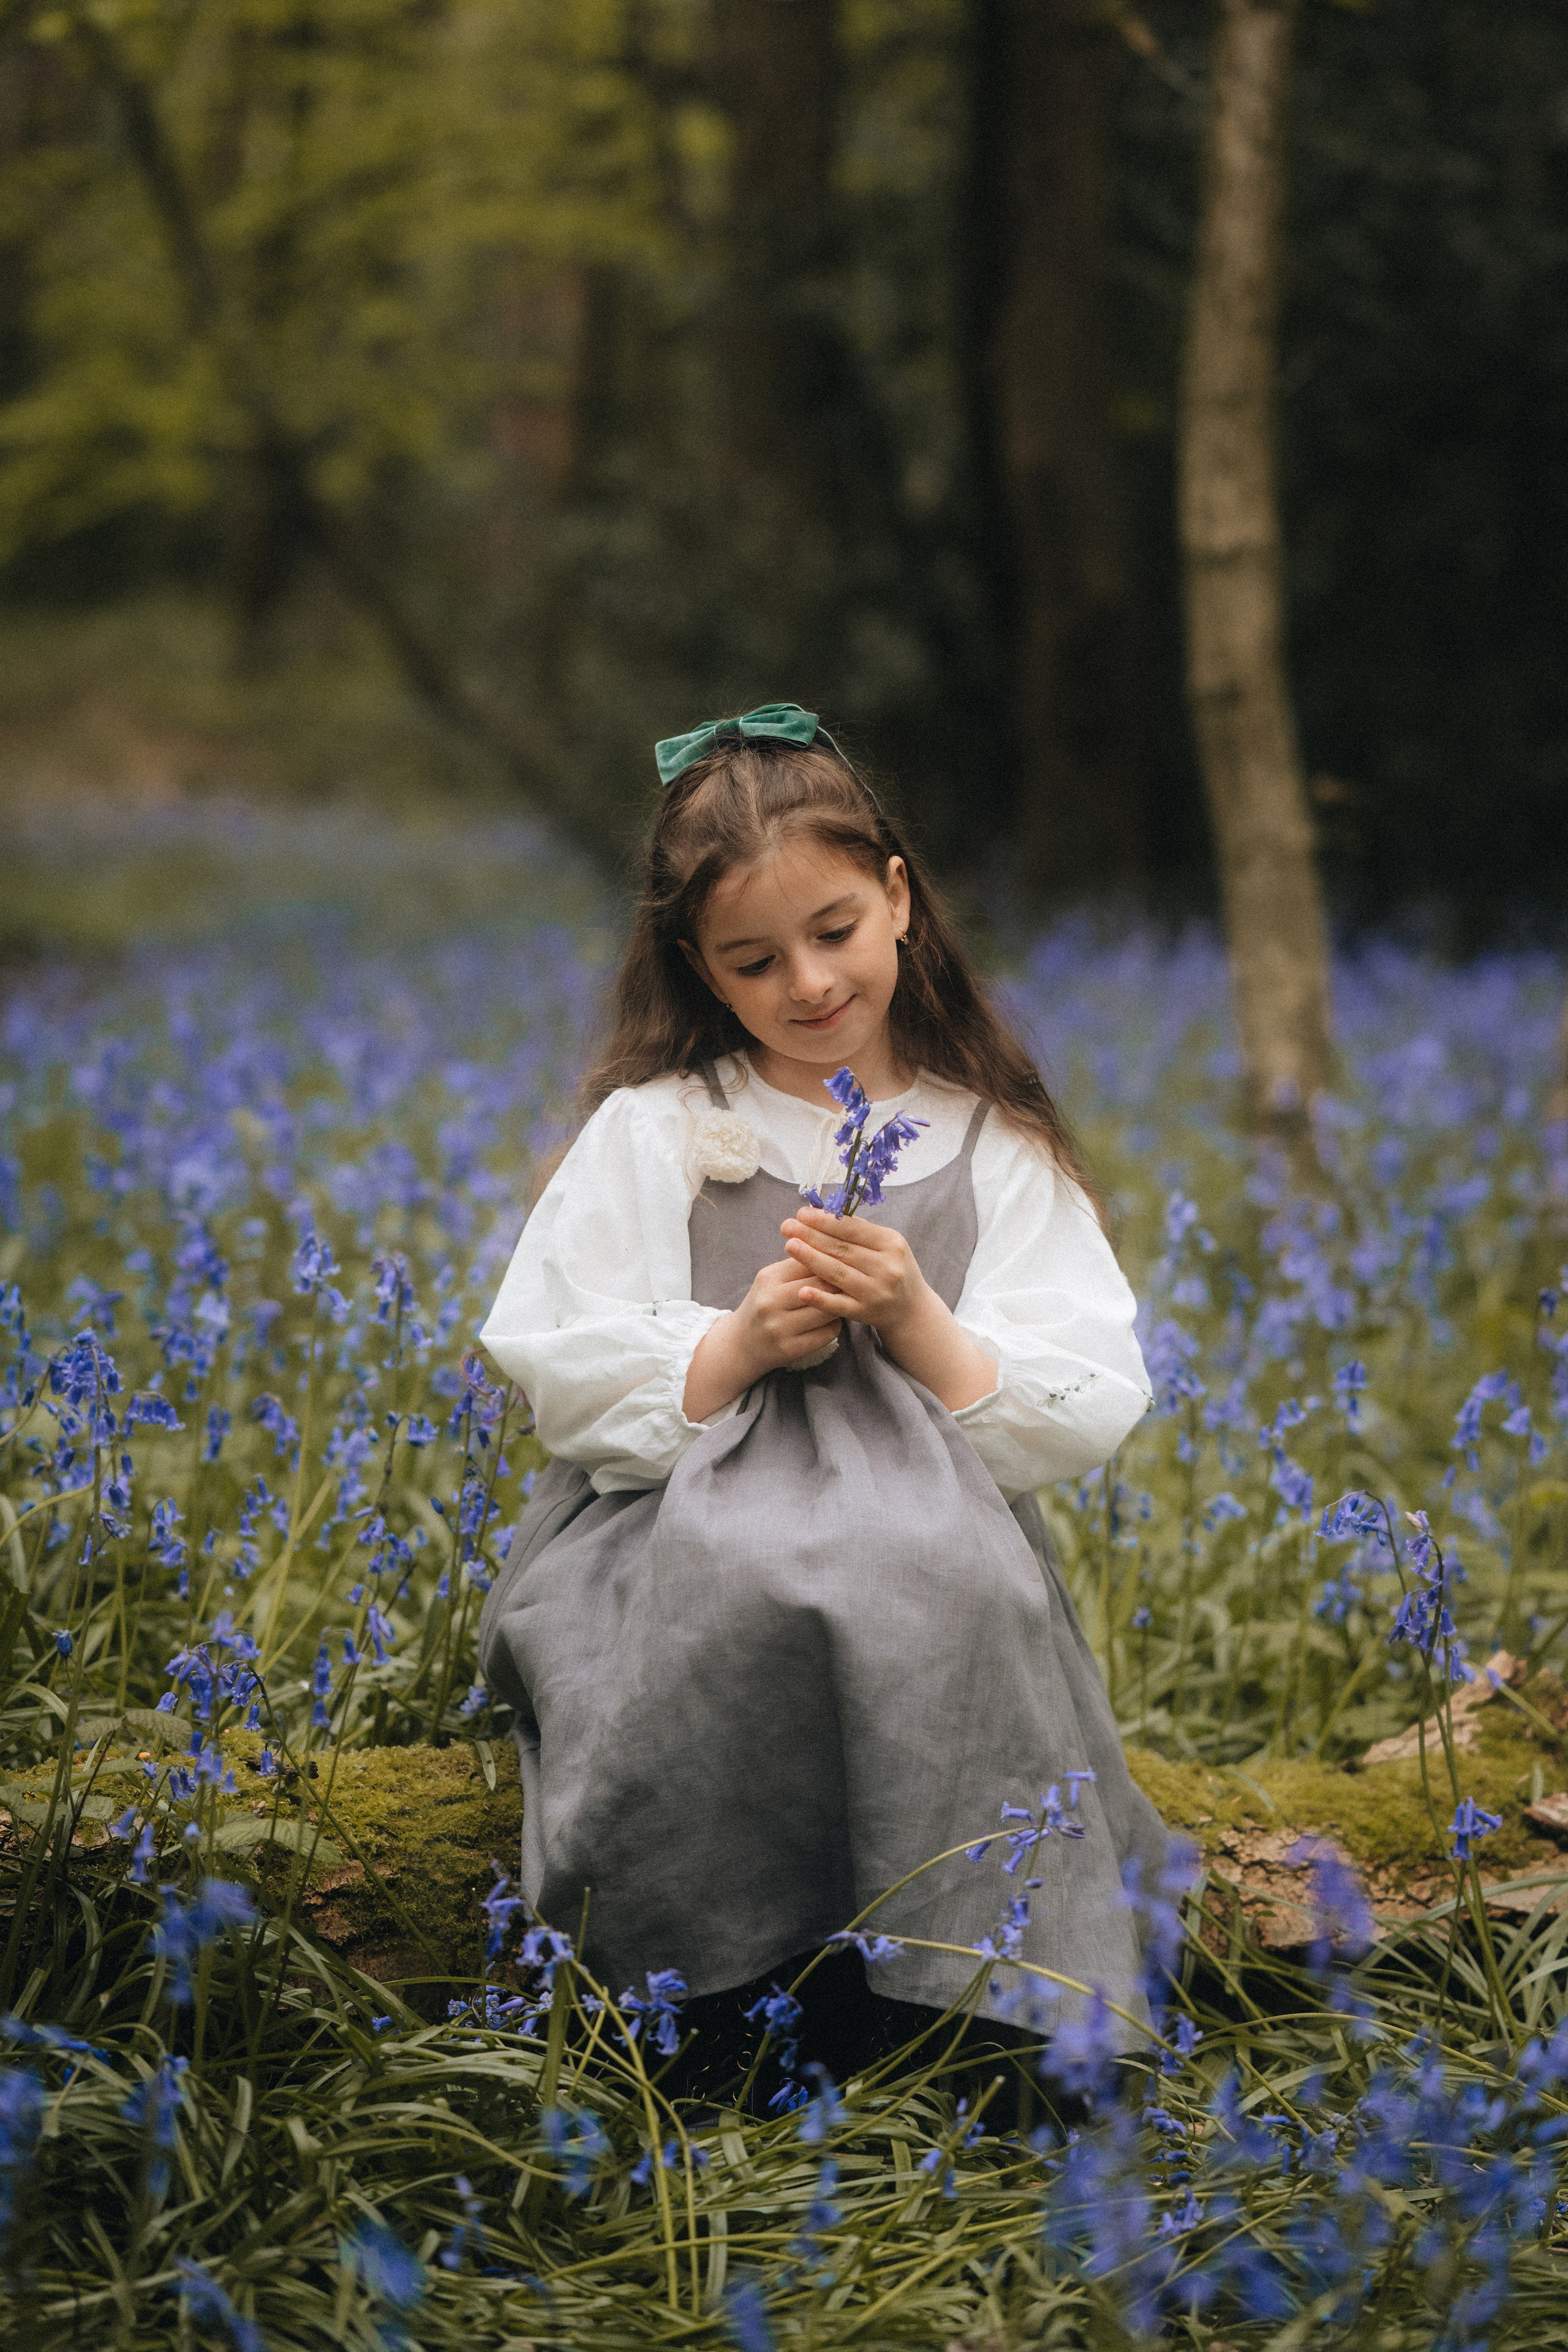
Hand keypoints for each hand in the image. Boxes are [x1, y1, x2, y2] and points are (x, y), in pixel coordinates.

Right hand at [734, 1257, 845, 1370]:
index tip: (842, 1264)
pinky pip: (827, 1333)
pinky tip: (830, 1322)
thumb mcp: (772, 1280)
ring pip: (827, 1311)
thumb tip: (835, 1252)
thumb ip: (799, 1266)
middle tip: (849, 1284)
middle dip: (839, 1284)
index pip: (809, 1262)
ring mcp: (779, 1327)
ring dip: (839, 1306)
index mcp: (768, 1278)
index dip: (830, 1262)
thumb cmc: (764, 1306)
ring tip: (841, 1302)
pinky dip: (834, 1326)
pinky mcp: (790, 1349)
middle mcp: (771, 1302)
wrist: (742, 1344)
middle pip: (821, 1286)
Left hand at [780, 1207, 998, 1411]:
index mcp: (892, 1243)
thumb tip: (822, 1213)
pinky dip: (821, 1298)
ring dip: (811, 1259)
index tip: (801, 1212)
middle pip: (842, 1249)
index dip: (825, 1220)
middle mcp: (887, 1267)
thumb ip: (860, 1231)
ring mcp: (877, 1291)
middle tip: (787, 1226)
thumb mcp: (887, 1246)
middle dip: (811, 1236)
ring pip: (838, 1273)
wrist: (911, 1310)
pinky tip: (802, 1291)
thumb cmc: (893, 1270)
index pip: (853, 1228)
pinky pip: (839, 1304)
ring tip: (789, 1246)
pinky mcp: (867, 1313)